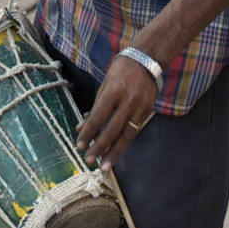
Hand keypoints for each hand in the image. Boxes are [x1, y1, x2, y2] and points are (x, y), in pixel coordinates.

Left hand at [76, 52, 157, 168]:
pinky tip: (116, 152)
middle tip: (89, 160)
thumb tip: (81, 128)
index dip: (88, 133)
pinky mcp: (148, 111)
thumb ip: (95, 108)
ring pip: (126, 135)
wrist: (146, 60)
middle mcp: (128, 101)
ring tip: (104, 166)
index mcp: (114, 91)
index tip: (80, 145)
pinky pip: (134, 131)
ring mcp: (140, 107)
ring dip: (114, 153)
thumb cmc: (120, 71)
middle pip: (112, 130)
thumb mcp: (104, 85)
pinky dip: (124, 142)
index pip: (98, 117)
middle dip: (99, 147)